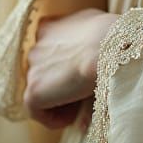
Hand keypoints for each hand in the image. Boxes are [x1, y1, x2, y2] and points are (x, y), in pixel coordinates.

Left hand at [23, 8, 120, 127]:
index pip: (48, 50)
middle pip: (44, 73)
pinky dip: (56, 117)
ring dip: (60, 99)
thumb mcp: (94, 24)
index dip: (64, 65)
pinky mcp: (33, 92)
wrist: (108, 49)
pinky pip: (38, 112)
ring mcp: (32, 70)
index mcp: (47, 28)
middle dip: (61, 82)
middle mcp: (35, 48)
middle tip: (84, 90)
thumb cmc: (109, 37)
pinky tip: (76, 114)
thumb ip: (81, 34)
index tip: (81, 74)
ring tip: (83, 101)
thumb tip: (85, 56)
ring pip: (42, 92)